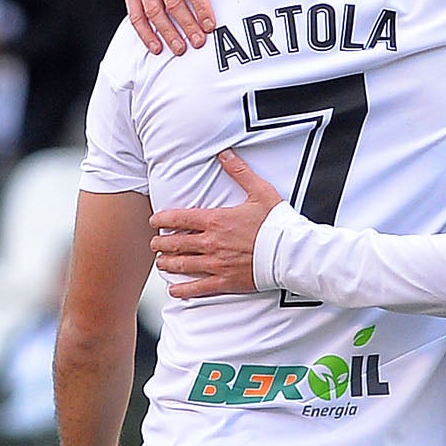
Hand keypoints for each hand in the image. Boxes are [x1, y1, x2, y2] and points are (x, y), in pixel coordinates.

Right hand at [124, 0, 235, 55]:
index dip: (201, 8)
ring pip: (155, 12)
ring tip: (180, 49)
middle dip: (187, 25)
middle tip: (198, 42)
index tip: (210, 27)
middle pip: (174, 3)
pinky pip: (137, 18)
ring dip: (168, 33)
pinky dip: (146, 35)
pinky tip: (158, 49)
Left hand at [151, 148, 282, 296]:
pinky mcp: (225, 281)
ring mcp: (217, 264)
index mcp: (217, 221)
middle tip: (155, 243)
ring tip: (161, 262)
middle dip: (161, 243)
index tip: (154, 221)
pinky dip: (183, 291)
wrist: (291, 252)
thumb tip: (225, 153)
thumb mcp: (260, 191)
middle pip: (176, 243)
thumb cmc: (278, 223)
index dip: (162, 219)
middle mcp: (212, 243)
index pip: (180, 219)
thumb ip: (239, 172)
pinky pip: (198, 288)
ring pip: (182, 265)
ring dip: (168, 264)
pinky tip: (174, 291)